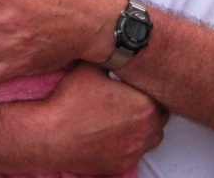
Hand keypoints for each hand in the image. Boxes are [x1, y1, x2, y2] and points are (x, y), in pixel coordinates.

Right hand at [37, 62, 168, 173]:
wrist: (52, 134)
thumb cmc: (72, 100)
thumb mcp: (93, 67)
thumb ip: (112, 59)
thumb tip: (116, 48)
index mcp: (145, 105)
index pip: (160, 92)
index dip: (148, 84)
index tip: (137, 81)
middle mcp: (146, 131)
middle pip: (161, 115)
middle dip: (148, 104)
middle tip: (131, 95)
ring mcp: (135, 151)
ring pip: (153, 136)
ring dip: (144, 125)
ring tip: (125, 114)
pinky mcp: (122, 166)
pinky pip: (136, 152)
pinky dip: (130, 143)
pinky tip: (115, 131)